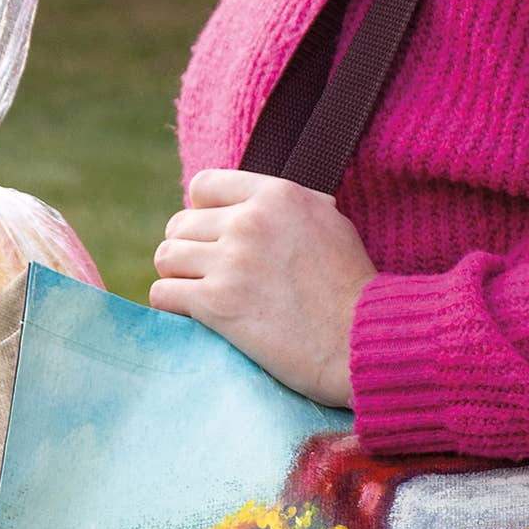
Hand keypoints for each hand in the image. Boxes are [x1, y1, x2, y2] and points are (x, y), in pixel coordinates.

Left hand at [149, 169, 377, 405]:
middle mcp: (250, 221)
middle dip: (190, 251)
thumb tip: (259, 205)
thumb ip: (290, 209)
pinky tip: (191, 318)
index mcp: (277, 195)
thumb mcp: (332, 224)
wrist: (364, 342)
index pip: (204, 186)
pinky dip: (171, 307)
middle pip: (180, 224)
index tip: (216, 241)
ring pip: (167, 257)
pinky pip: (164, 293)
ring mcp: (231, 261)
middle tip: (208, 278)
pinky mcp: (217, 303)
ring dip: (178, 278)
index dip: (203, 215)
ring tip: (198, 298)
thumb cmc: (354, 292)